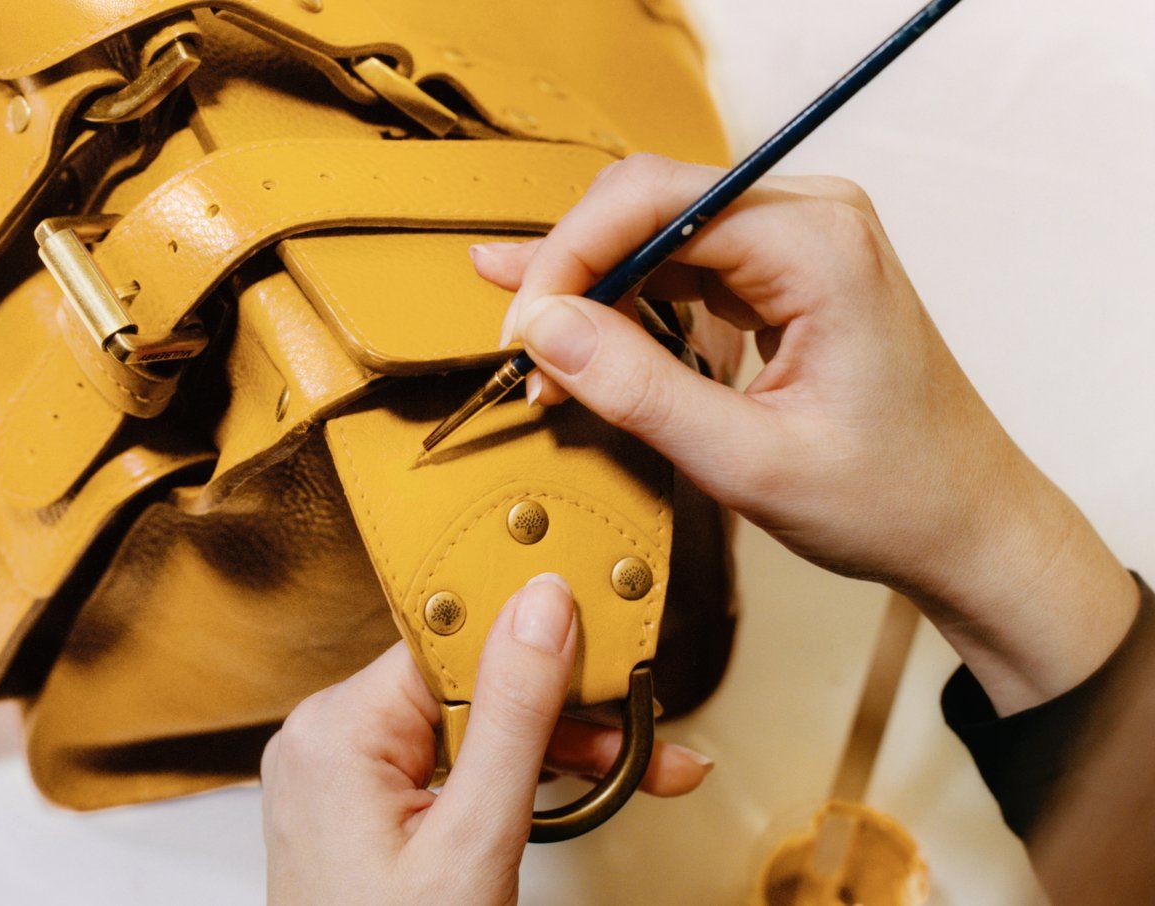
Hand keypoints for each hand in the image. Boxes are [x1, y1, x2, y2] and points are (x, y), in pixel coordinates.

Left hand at [261, 575, 710, 903]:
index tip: (609, 654)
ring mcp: (339, 776)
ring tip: (629, 773)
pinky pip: (443, 763)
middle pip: (468, 687)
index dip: (540, 647)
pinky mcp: (358, 807)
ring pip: (464, 727)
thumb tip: (541, 610)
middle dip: (563, 716)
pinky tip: (564, 790)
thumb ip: (513, 718)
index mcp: (336, 730)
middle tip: (644, 740)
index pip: (453, 645)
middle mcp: (326, 740)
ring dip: (548, 751)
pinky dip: (504, 779)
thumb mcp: (472, 840)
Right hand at [473, 154, 1136, 714]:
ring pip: (654, 230)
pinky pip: (681, 263)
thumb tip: (543, 328)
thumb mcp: (748, 462)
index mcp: (818, 245)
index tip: (522, 332)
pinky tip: (584, 342)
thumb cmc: (891, 498)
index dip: (569, 259)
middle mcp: (811, 218)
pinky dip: (627, 305)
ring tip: (538, 355)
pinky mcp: (786, 270)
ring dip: (591, 291)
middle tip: (520, 347)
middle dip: (571, 271)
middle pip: (647, 201)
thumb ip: (639, 390)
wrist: (968, 525)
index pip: (652, 203)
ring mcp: (800, 239)